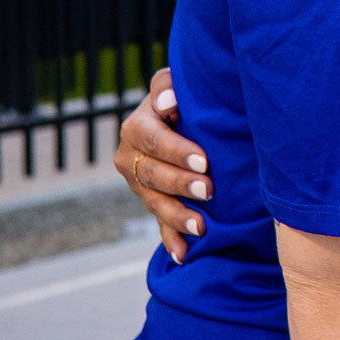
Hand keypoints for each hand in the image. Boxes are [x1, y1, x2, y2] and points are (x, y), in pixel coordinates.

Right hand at [115, 67, 214, 261]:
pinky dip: (171, 240)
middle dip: (180, 184)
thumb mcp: (174, 84)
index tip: (204, 160)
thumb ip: (167, 85)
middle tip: (208, 190)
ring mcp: (140, 185)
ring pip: (154, 203)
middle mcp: (131, 158)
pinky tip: (183, 255)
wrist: (182, 119)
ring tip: (201, 226)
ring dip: (177, 216)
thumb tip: (168, 100)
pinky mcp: (152, 203)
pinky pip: (159, 224)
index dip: (176, 151)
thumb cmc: (183, 98)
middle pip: (152, 175)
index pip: (152, 140)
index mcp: (136, 127)